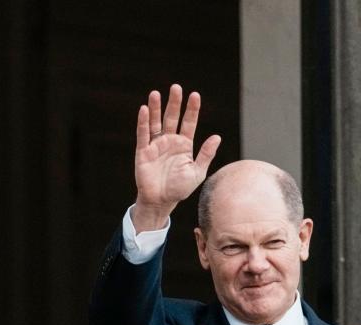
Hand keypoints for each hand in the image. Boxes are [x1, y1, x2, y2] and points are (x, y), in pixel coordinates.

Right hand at [132, 84, 221, 230]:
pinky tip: (144, 109)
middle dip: (174, 103)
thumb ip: (206, 154)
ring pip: (156, 122)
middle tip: (176, 87)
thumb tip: (217, 136)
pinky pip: (143, 134)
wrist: (161, 201)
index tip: (195, 95)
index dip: (192, 110)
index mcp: (184, 145)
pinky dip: (143, 122)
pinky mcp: (143, 151)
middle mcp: (170, 141)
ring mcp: (156, 145)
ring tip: (156, 93)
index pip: (189, 123)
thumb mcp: (197, 172)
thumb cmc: (180, 188)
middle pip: (172, 118)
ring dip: (156, 108)